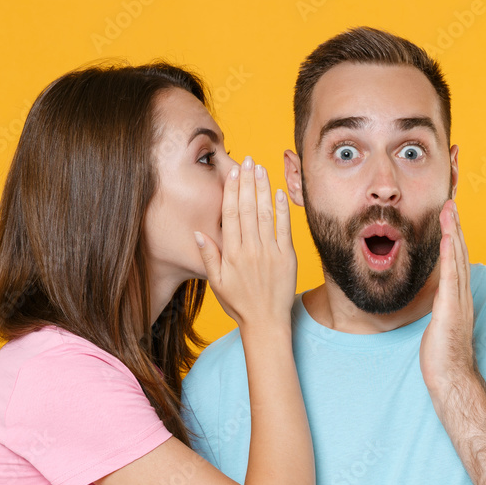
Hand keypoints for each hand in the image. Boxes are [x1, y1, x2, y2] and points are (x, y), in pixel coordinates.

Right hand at [195, 156, 296, 329]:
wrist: (266, 323)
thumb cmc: (239, 304)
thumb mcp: (216, 282)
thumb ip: (208, 255)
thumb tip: (198, 232)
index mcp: (232, 254)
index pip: (231, 215)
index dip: (232, 191)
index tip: (233, 173)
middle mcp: (251, 250)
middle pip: (248, 209)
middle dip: (247, 182)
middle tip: (247, 160)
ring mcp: (270, 252)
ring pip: (266, 214)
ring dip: (263, 189)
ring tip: (261, 169)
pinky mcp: (287, 257)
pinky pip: (284, 229)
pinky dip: (281, 209)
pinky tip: (278, 192)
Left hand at [419, 200, 477, 404]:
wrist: (451, 377)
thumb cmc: (442, 356)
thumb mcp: (438, 325)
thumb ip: (438, 309)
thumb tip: (434, 302)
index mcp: (458, 298)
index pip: (457, 262)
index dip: (453, 238)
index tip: (448, 219)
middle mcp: (462, 295)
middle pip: (460, 254)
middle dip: (455, 227)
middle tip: (450, 203)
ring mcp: (459, 300)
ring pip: (457, 259)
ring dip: (454, 232)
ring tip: (450, 210)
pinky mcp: (451, 307)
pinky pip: (451, 275)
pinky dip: (450, 254)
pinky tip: (447, 237)